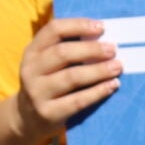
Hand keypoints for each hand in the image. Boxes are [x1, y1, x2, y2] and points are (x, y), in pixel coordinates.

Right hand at [14, 16, 116, 137]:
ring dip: (98, 70)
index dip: (78, 25)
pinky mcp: (48, 113)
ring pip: (72, 77)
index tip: (101, 27)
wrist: (27, 119)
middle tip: (112, 49)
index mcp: (32, 52)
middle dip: (92, 49)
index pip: (53, 30)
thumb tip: (101, 36)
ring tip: (117, 66)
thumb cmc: (46, 83)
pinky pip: (77, 101)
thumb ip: (66, 48)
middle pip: (63, 53)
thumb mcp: (46, 63)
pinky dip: (98, 91)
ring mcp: (37, 93)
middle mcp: (31, 70)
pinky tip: (112, 85)